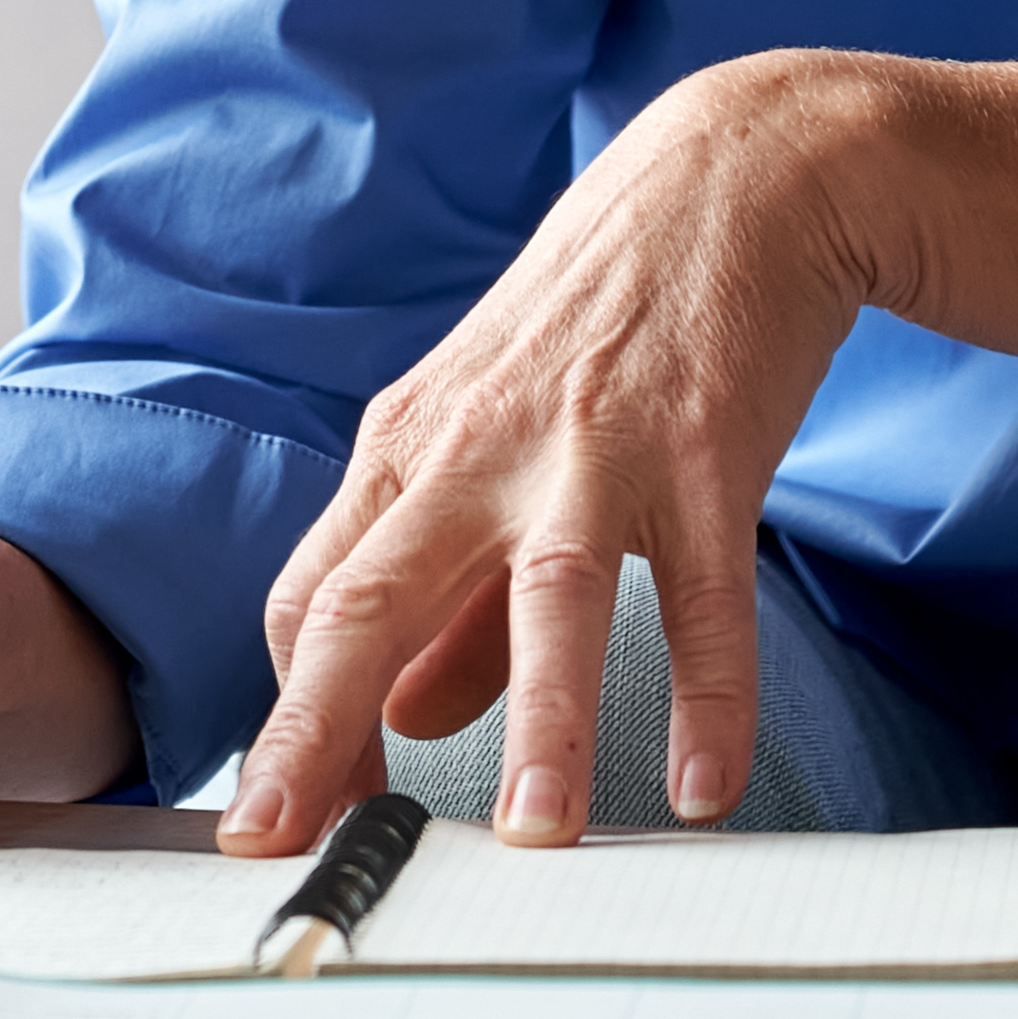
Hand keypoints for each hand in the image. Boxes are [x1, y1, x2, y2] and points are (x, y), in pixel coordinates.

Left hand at [224, 53, 1017, 855]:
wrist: (734, 172)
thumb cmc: (602, 319)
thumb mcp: (493, 435)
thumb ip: (449, 593)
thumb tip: (398, 719)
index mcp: (410, 445)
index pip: (311, 596)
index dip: (290, 713)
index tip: (282, 820)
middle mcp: (478, 448)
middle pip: (371, 596)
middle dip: (318, 729)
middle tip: (288, 846)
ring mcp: (592, 448)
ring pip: (546, 598)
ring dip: (540, 724)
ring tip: (534, 843)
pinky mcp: (704, 448)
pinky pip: (707, 592)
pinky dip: (709, 693)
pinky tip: (705, 787)